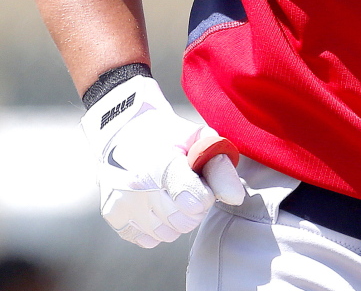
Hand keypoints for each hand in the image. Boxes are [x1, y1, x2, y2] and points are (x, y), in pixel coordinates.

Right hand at [81, 75, 244, 247]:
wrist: (123, 130)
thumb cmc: (167, 133)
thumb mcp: (197, 136)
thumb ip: (219, 163)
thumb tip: (236, 197)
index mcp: (160, 164)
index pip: (194, 201)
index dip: (206, 194)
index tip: (202, 183)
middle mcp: (136, 189)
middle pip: (185, 221)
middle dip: (194, 205)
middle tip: (187, 184)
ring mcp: (123, 205)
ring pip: (168, 233)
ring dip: (176, 217)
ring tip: (170, 191)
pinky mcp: (114, 217)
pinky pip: (149, 240)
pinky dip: (156, 226)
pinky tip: (154, 202)